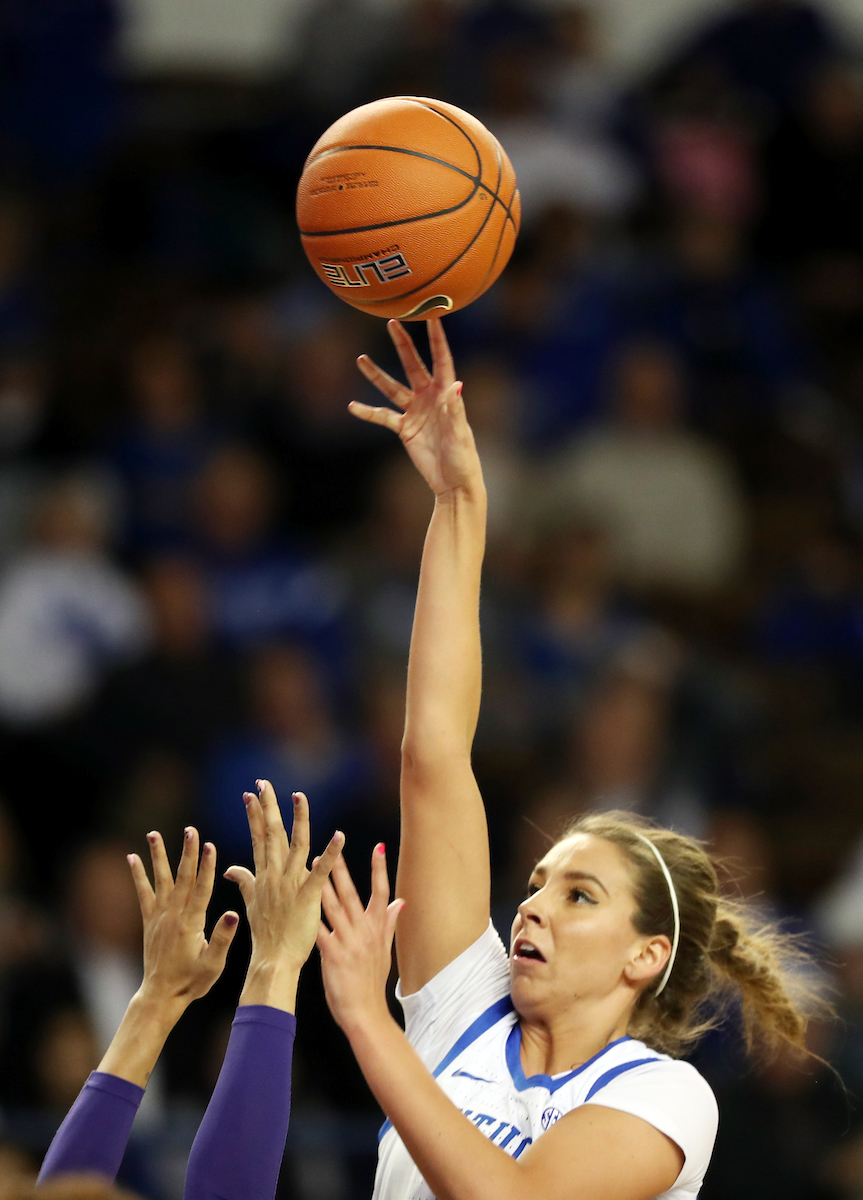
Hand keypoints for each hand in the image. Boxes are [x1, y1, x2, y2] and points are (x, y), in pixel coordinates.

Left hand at [129, 828, 238, 1014]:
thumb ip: (222, 939)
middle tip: (190, 830)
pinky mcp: (149, 921)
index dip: (206, 866)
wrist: (161, 995)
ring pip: (160, 880)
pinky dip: (138, 875)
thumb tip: (233, 913)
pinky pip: (142, 893)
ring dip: (158, 855)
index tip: (209, 845)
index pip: (201, 888)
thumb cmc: (192, 982)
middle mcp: (173, 916)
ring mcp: (159, 917)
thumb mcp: (214, 965)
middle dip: (187, 852)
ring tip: (154, 833)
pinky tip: (132, 858)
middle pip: (182, 878)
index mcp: (191, 924)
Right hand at [225, 782, 343, 1010]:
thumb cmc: (265, 935)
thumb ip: (243, 881)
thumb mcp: (250, 903)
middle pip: (271, 834)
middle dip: (267, 807)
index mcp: (263, 876)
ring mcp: (290, 884)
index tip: (250, 794)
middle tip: (263, 782)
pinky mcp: (307, 896)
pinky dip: (330, 853)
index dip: (255, 815)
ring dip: (298, 819)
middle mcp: (274, 875)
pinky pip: (321, 870)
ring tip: (299, 795)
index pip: (258, 838)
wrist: (273, 962)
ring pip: (295, 845)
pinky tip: (339, 835)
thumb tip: (229, 868)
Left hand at [317, 845, 403, 1034]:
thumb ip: (389, 923)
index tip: (379, 847)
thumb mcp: (385, 951)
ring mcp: (349, 942)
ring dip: (323, 886)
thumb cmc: (372, 982)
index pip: (382, 892)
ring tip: (312, 868)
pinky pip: (319, 931)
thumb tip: (400, 902)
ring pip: (334, 907)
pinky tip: (297, 905)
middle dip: (342, 870)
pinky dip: (310, 918)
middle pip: (353, 893)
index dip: (380, 869)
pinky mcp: (333, 955)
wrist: (366, 1012)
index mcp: (377, 928)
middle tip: (332, 849)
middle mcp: (364, 931)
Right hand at [351, 319, 481, 497]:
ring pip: (392, 388)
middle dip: (403, 344)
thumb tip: (456, 385)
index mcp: (447, 393)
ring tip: (360, 359)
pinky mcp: (404, 429)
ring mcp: (415, 412)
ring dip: (377, 375)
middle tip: (391, 322)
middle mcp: (430, 397)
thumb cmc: (464, 458)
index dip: (436, 338)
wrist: (453, 483)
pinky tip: (352, 407)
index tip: (432, 315)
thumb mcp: (460, 433)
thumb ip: (455, 409)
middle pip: (413, 365)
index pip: (441, 359)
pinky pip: (383, 417)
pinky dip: (368, 413)